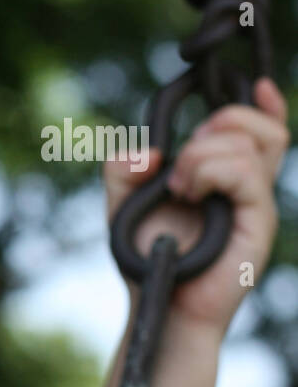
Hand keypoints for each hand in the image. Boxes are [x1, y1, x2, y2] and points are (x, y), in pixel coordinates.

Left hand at [102, 77, 289, 337]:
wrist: (158, 302)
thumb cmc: (145, 256)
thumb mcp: (122, 203)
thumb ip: (122, 169)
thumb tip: (149, 151)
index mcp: (224, 177)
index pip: (260, 131)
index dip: (265, 105)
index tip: (259, 84)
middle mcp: (246, 187)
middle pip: (261, 128)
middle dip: (219, 122)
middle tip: (182, 161)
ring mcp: (254, 203)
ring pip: (249, 145)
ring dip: (202, 155)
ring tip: (178, 187)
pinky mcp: (257, 222)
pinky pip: (246, 174)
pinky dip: (210, 172)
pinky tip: (186, 194)